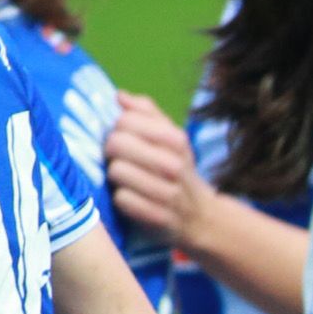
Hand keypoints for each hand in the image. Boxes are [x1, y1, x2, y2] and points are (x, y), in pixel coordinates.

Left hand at [105, 100, 214, 247]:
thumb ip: (146, 113)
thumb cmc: (178, 170)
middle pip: (117, 143)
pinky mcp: (157, 217)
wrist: (201, 216)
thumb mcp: (172, 138)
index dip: (116, 127)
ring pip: (116, 171)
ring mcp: (167, 193)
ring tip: (125, 178)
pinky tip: (131, 197)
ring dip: (115, 175)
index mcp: (177, 140)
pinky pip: (121, 199)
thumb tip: (119, 96)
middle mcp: (175, 165)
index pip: (126, 120)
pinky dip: (122, 199)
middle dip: (111, 149)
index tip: (122, 135)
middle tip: (119, 157)